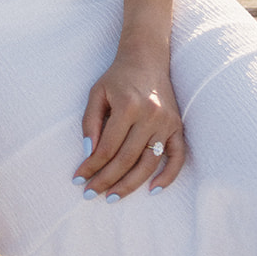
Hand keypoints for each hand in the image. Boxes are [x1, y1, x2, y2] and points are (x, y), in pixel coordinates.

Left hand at [73, 46, 183, 199]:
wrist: (147, 58)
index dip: (92, 166)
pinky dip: (168, 176)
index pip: (108, 147)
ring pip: (149, 164)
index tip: (79, 178)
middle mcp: (150, 115)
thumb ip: (90, 122)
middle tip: (90, 194)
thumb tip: (89, 154)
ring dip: (130, 185)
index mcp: (128, 105)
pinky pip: (177, 157)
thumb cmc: (117, 77)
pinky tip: (152, 190)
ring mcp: (166, 122)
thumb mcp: (97, 93)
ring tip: (112, 197)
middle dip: (106, 180)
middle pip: (126, 159)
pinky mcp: (177, 126)